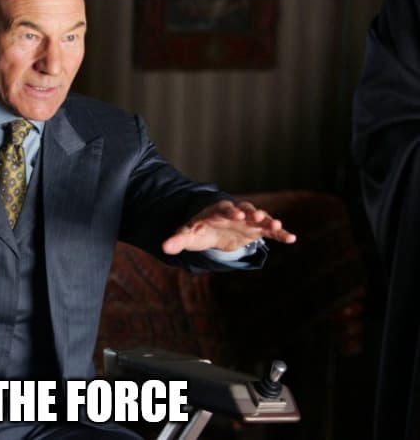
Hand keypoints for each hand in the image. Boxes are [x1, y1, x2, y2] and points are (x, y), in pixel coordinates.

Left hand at [162, 200, 295, 254]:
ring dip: (268, 221)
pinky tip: (292, 238)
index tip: (234, 213)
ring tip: (277, 225)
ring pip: (260, 218)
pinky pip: (270, 231)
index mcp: (217, 211)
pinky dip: (280, 234)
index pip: (223, 209)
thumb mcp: (188, 235)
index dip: (229, 211)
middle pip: (244, 210)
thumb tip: (164, 248)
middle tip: (258, 215)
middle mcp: (235, 213)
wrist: (213, 229)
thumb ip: (177, 240)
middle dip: (251, 212)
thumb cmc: (199, 230)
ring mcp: (248, 220)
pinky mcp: (257, 230)